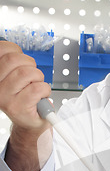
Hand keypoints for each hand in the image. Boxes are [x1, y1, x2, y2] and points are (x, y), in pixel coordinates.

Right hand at [0, 41, 52, 170]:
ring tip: (36, 87)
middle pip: (15, 59)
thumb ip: (12, 63)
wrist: (31, 121)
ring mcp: (5, 98)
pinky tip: (41, 96)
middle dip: (30, 64)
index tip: (22, 62)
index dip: (18, 52)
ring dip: (39, 78)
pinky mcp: (18, 107)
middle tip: (33, 77)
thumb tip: (15, 51)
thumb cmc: (25, 97)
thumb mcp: (14, 76)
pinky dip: (45, 90)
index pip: (3, 49)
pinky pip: (37, 88)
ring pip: (27, 72)